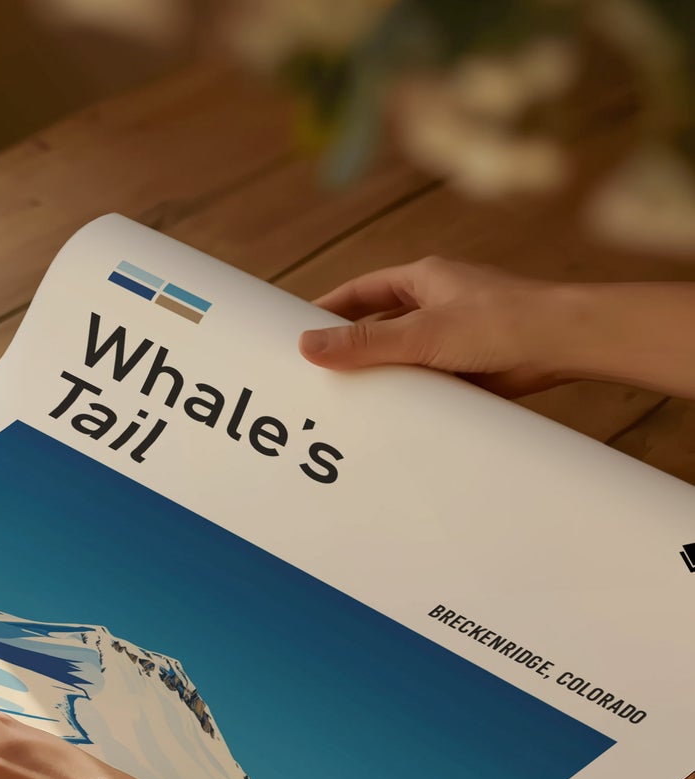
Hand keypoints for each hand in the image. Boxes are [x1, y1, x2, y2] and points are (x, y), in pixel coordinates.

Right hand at [299, 256, 567, 396]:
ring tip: (347, 400)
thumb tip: (307, 345)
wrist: (564, 344)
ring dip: (381, 374)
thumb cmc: (501, 322)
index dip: (329, 309)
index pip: (362, 292)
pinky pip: (426, 380)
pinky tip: (392, 414)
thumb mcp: (420, 334)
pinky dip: (409, 394)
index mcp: (424, 280)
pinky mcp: (468, 365)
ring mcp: (453, 335)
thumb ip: (364, 343)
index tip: (299, 329)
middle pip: (379, 324)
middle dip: (351, 347)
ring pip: (403, 355)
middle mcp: (438, 303)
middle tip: (316, 371)